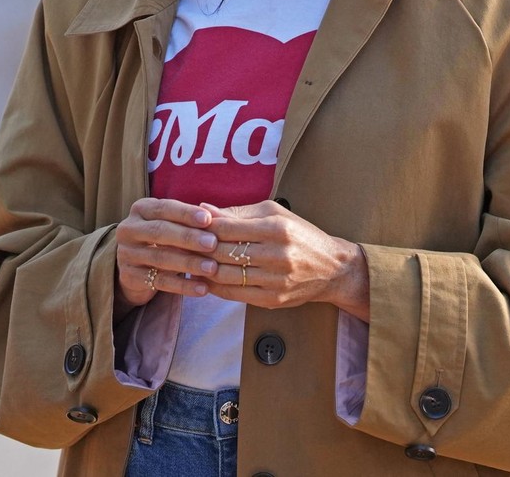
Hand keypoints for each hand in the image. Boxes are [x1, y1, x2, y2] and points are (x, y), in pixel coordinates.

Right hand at [114, 198, 220, 315]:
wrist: (137, 266)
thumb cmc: (164, 237)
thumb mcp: (173, 224)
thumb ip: (190, 220)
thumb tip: (215, 215)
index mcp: (141, 209)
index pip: (164, 208)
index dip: (186, 213)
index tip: (208, 219)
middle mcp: (129, 229)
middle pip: (160, 231)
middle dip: (188, 237)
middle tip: (212, 243)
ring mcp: (126, 254)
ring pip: (160, 258)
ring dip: (188, 263)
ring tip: (211, 267)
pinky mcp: (130, 277)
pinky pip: (160, 282)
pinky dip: (183, 286)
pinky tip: (202, 288)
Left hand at [196, 200, 369, 320]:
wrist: (332, 268)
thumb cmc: (299, 234)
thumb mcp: (275, 213)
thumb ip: (238, 212)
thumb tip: (203, 209)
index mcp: (276, 228)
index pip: (228, 227)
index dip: (203, 227)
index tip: (187, 225)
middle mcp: (276, 254)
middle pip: (224, 252)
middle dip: (198, 248)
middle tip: (178, 245)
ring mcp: (275, 280)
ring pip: (225, 275)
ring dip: (202, 269)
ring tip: (187, 261)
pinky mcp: (272, 300)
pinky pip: (234, 294)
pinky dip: (214, 287)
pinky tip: (204, 279)